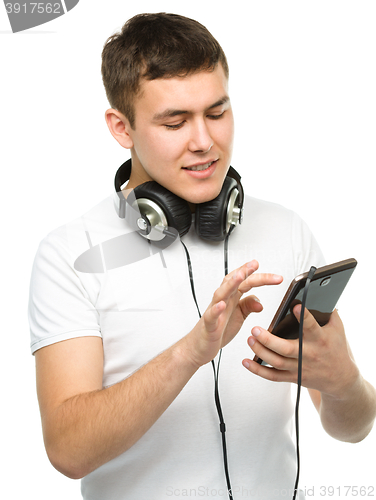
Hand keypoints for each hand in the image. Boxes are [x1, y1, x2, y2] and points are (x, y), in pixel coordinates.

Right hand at [182, 260, 282, 368]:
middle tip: (255, 264)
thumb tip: (261, 302)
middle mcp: (223, 301)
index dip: (257, 276)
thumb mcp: (239, 317)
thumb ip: (248, 306)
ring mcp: (215, 311)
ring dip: (231, 284)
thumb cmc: (218, 330)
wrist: (200, 346)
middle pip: (234, 282)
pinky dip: (216, 309)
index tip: (273, 274)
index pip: (245, 282)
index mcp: (232, 298)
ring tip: (240, 276)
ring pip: (222, 293)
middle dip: (245, 272)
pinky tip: (222, 305)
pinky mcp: (209, 325)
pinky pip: (211, 315)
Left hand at [243, 307, 358, 397]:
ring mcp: (299, 367)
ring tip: (249, 339)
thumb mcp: (338, 329)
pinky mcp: (292, 377)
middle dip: (268, 339)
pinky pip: (273, 376)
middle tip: (254, 329)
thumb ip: (329, 312)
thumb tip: (322, 293)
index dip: (303, 317)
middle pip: (286, 348)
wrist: (341, 380)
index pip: (311, 327)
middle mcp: (308, 354)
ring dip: (260, 351)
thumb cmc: (337, 349)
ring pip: (276, 362)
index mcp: (320, 340)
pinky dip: (258, 370)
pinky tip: (246, 362)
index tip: (294, 306)